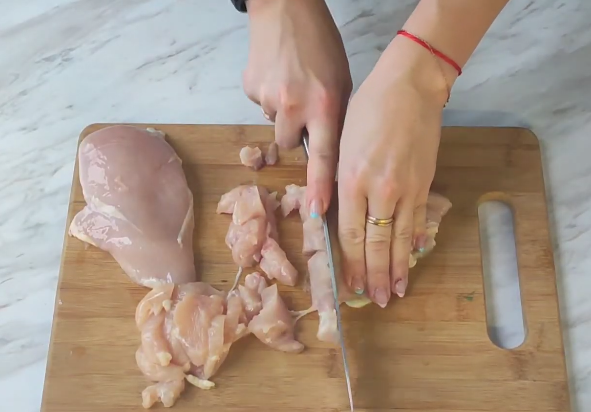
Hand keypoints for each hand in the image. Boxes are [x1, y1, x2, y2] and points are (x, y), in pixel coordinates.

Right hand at [243, 0, 351, 215]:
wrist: (285, 9)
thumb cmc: (320, 45)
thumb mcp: (341, 82)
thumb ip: (334, 117)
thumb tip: (327, 151)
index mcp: (324, 104)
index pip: (323, 157)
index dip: (321, 187)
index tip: (317, 213)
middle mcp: (294, 105)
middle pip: (289, 143)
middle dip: (295, 129)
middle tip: (303, 102)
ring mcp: (268, 98)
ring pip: (274, 123)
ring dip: (282, 111)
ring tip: (290, 82)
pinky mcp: (250, 88)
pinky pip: (261, 105)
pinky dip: (268, 94)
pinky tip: (276, 73)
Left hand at [336, 36, 454, 307]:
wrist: (410, 87)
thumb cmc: (368, 109)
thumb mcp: (341, 144)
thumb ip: (336, 182)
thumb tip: (327, 212)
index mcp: (352, 181)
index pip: (349, 235)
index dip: (350, 265)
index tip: (350, 286)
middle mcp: (380, 191)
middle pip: (375, 244)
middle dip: (375, 276)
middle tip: (376, 300)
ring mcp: (406, 189)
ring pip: (400, 239)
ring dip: (397, 269)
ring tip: (396, 293)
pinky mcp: (425, 183)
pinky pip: (419, 221)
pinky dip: (415, 242)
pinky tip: (414, 258)